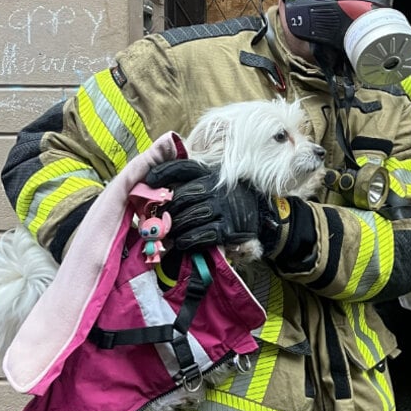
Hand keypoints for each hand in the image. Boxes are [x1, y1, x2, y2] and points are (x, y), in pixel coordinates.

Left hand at [145, 160, 278, 251]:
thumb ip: (192, 180)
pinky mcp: (229, 228)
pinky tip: (182, 242)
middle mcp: (217, 187)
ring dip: (174, 228)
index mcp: (210, 173)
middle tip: (155, 220)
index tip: (148, 180)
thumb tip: (159, 185)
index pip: (182, 168)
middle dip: (165, 210)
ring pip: (189, 217)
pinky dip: (188, 239)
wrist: (262, 216)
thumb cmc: (230, 199)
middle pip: (181, 197)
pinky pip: (202, 234)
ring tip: (166, 234)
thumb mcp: (215, 182)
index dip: (163, 172)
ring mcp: (224, 208)